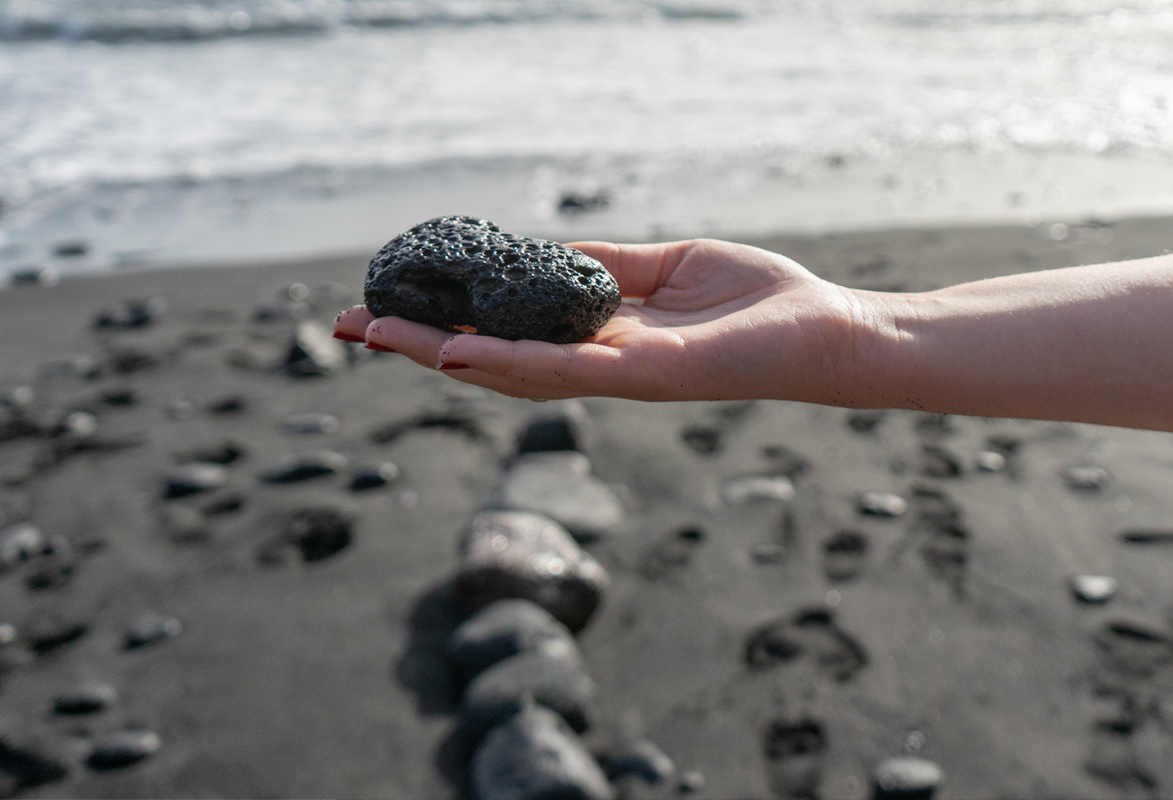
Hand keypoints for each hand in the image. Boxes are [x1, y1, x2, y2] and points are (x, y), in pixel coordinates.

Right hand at [333, 239, 871, 401]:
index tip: (385, 304)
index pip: (503, 333)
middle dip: (418, 345)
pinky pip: (567, 372)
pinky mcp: (646, 377)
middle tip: (347, 326)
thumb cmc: (759, 300)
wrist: (825, 331)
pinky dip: (510, 363)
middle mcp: (595, 366)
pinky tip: (460, 354)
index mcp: (599, 339)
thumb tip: (550, 253)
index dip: (443, 321)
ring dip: (441, 356)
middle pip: (489, 358)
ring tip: (377, 336)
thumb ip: (609, 268)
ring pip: (511, 370)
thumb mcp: (671, 266)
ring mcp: (616, 377)